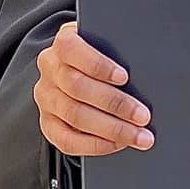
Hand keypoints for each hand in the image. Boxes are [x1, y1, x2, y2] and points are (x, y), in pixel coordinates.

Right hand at [35, 21, 153, 156]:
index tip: (124, 77)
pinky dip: (95, 145)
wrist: (78, 71)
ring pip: (75, 116)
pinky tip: (118, 144)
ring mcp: (46, 98)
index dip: (98, 65)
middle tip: (143, 116)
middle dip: (114, 104)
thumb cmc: (101, 57)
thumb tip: (143, 72)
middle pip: (77, 87)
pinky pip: (67, 140)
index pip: (71, 49)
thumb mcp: (107, 44)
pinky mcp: (48, 123)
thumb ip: (117, 51)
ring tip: (138, 135)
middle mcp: (50, 70)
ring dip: (111, 129)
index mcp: (63, 43)